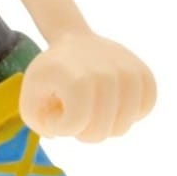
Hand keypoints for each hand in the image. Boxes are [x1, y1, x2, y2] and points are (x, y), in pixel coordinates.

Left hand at [19, 33, 155, 141]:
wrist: (73, 42)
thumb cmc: (51, 75)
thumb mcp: (30, 98)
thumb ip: (40, 126)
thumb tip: (61, 133)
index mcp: (76, 78)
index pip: (75, 125)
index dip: (61, 127)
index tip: (56, 111)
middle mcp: (106, 73)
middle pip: (100, 131)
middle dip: (84, 132)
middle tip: (76, 114)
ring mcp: (128, 71)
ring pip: (123, 125)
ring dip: (107, 126)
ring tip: (95, 110)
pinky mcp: (143, 71)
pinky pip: (146, 107)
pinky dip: (132, 113)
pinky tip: (116, 105)